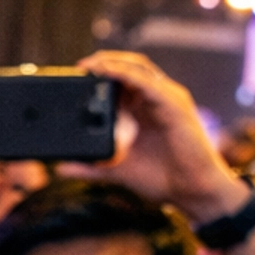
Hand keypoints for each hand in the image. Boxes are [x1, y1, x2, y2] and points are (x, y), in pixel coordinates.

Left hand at [67, 50, 250, 227]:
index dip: (102, 74)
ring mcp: (168, 99)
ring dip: (113, 63)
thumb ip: (91, 168)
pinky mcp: (175, 105)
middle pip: (131, 67)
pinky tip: (108, 72)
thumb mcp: (118, 172)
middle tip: (80, 66)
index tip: (77, 76)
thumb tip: (61, 168)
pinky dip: (126, 75)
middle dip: (105, 62)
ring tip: (90, 64)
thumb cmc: (165, 181)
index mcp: (147, 109)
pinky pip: (148, 83)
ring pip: (139, 68)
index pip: (124, 80)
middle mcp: (159, 99)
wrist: (193, 192)